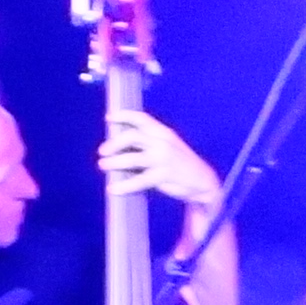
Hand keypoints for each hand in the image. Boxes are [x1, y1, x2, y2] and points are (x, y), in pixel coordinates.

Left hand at [96, 110, 221, 205]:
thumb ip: (148, 143)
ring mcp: (164, 158)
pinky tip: (114, 188)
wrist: (203, 182)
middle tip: (102, 151)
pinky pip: (139, 180)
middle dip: (114, 143)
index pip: (141, 118)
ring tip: (103, 166)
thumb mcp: (167, 146)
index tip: (108, 118)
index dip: (124, 116)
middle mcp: (163, 142)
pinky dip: (124, 185)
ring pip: (132, 158)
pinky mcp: (164, 175)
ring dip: (114, 162)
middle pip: (133, 136)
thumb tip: (119, 144)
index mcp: (164, 132)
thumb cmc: (180, 164)